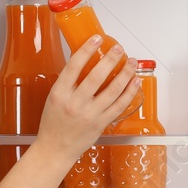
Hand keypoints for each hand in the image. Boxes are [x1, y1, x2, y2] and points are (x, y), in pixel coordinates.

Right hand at [32, 39, 140, 163]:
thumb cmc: (53, 123)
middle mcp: (75, 103)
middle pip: (97, 76)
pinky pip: (119, 105)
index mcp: (60, 94)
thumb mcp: (53, 98)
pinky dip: (130, 92)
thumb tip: (84, 61)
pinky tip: (135, 82)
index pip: (74, 66)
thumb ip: (68, 82)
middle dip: (111, 59)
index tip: (96, 39)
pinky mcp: (101, 123)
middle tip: (119, 49)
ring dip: (125, 73)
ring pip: (113, 90)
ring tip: (131, 62)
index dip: (87, 50)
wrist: (55, 148)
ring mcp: (90, 114)